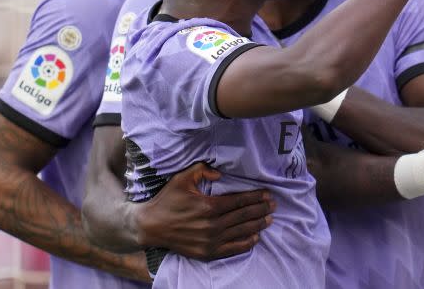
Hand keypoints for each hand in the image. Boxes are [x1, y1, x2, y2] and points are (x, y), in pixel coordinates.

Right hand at [134, 162, 274, 259]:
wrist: (150, 226)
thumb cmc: (167, 200)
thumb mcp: (182, 179)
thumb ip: (202, 169)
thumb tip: (221, 173)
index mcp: (209, 206)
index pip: (240, 201)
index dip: (256, 197)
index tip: (268, 194)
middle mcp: (212, 225)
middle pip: (244, 216)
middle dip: (261, 210)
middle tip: (274, 206)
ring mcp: (210, 241)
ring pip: (241, 232)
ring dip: (258, 225)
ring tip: (269, 219)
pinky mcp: (206, 253)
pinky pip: (232, 249)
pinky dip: (246, 243)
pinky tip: (255, 238)